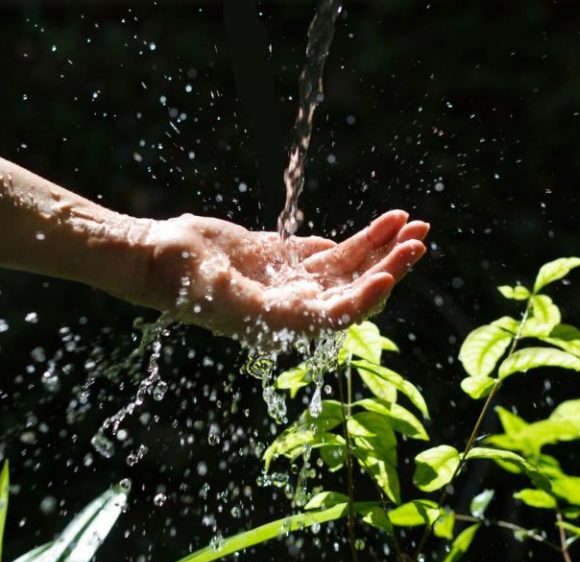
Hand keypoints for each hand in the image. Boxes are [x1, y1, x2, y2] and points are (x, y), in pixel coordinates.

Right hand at [145, 210, 428, 343]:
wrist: (159, 256)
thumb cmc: (186, 281)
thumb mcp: (229, 296)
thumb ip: (273, 308)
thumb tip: (320, 311)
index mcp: (284, 322)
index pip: (339, 314)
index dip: (368, 296)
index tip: (391, 273)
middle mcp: (294, 305)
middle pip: (354, 286)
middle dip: (389, 264)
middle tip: (420, 237)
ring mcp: (291, 280)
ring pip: (347, 265)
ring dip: (379, 246)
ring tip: (411, 221)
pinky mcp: (283, 258)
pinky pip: (327, 249)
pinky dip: (355, 238)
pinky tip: (381, 225)